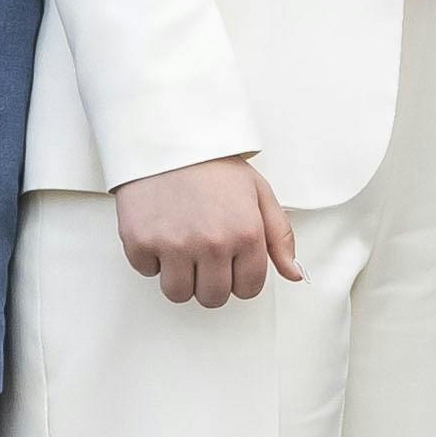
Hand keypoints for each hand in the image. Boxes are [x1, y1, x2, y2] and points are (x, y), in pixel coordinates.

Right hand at [114, 155, 303, 306]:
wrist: (168, 139)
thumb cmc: (214, 166)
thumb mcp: (259, 194)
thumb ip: (280, 237)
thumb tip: (294, 275)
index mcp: (245, 234)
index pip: (248, 289)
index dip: (240, 279)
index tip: (232, 264)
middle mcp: (211, 244)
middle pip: (213, 297)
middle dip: (211, 282)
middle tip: (205, 256)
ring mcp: (174, 245)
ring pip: (178, 293)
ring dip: (181, 277)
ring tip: (182, 247)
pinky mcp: (140, 241)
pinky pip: (147, 272)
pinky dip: (151, 258)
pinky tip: (161, 231)